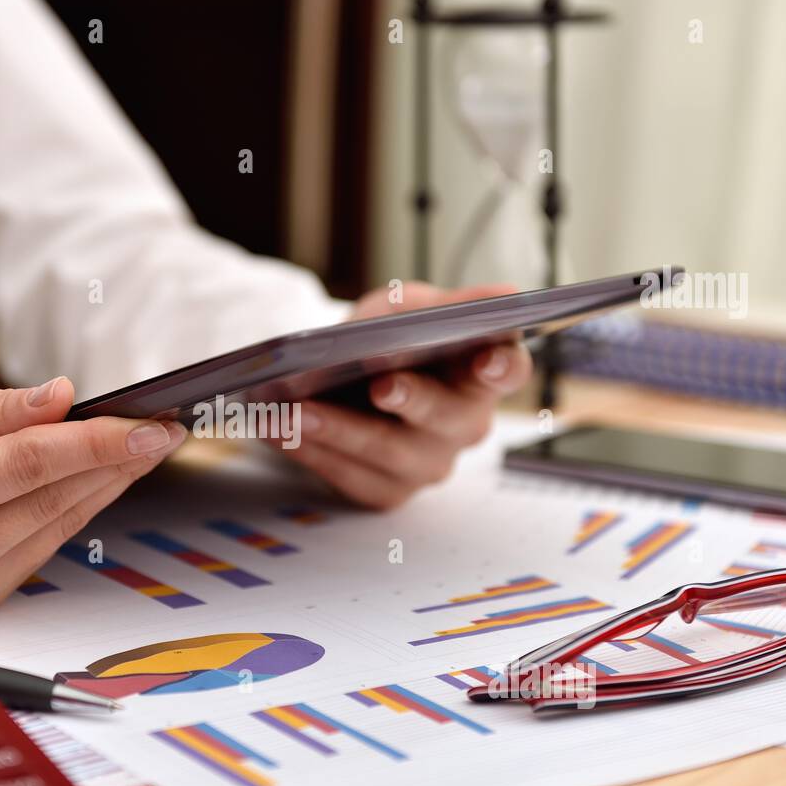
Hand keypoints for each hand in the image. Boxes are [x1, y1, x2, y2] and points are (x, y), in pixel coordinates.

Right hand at [0, 376, 185, 614]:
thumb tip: (64, 399)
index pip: (27, 468)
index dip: (96, 444)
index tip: (150, 426)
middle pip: (51, 503)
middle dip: (115, 463)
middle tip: (164, 430)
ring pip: (54, 528)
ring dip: (104, 486)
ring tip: (143, 447)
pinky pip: (38, 546)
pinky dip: (71, 509)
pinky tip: (98, 477)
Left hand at [274, 282, 531, 508]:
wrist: (342, 375)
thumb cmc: (387, 339)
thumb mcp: (411, 308)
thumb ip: (450, 305)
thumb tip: (507, 296)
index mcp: (481, 374)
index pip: (508, 371)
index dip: (502, 366)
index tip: (486, 358)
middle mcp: (464, 426)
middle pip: (446, 418)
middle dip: (412, 400)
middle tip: (379, 384)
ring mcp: (427, 463)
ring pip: (389, 454)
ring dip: (339, 430)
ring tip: (295, 410)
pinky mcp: (387, 490)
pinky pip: (351, 477)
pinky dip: (311, 453)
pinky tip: (278, 430)